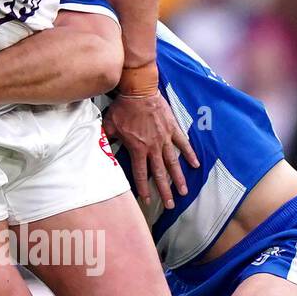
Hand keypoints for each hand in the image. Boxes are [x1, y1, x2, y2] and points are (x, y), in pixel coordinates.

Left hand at [103, 92, 199, 208]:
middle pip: (160, 173)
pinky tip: (196, 165)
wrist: (139, 90)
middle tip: (171, 205)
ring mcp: (165, 138)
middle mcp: (153, 147)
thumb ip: (107, 139)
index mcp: (137, 148)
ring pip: (173, 162)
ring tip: (184, 192)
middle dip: (165, 191)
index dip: (144, 188)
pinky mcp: (173, 128)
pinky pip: (183, 143)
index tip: (148, 200)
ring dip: (179, 178)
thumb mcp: (110, 125)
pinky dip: (189, 154)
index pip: (141, 173)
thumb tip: (100, 148)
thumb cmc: (123, 108)